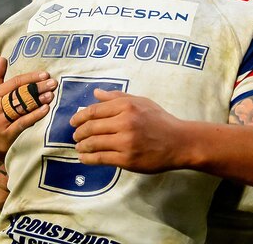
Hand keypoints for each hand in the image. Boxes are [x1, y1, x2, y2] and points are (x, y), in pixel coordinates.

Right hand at [0, 57, 56, 160]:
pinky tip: (46, 109)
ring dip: (38, 100)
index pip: (15, 82)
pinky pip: (23, 122)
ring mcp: (1, 120)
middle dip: (38, 87)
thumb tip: (3, 58)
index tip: (46, 74)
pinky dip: (35, 115)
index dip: (31, 78)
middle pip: (20, 93)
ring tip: (51, 94)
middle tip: (53, 83)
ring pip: (22, 107)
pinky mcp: (7, 133)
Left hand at [70, 90, 186, 172]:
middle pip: (91, 127)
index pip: (95, 110)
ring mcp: (125, 142)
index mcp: (127, 106)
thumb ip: (117, 97)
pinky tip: (84, 158)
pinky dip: (88, 158)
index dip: (80, 116)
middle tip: (75, 136)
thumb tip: (96, 93)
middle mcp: (125, 122)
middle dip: (78, 132)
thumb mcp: (142, 102)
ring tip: (79, 147)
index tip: (73, 121)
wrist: (179, 142)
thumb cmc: (160, 121)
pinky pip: (100, 158)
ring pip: (93, 143)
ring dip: (81, 146)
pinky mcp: (127, 159)